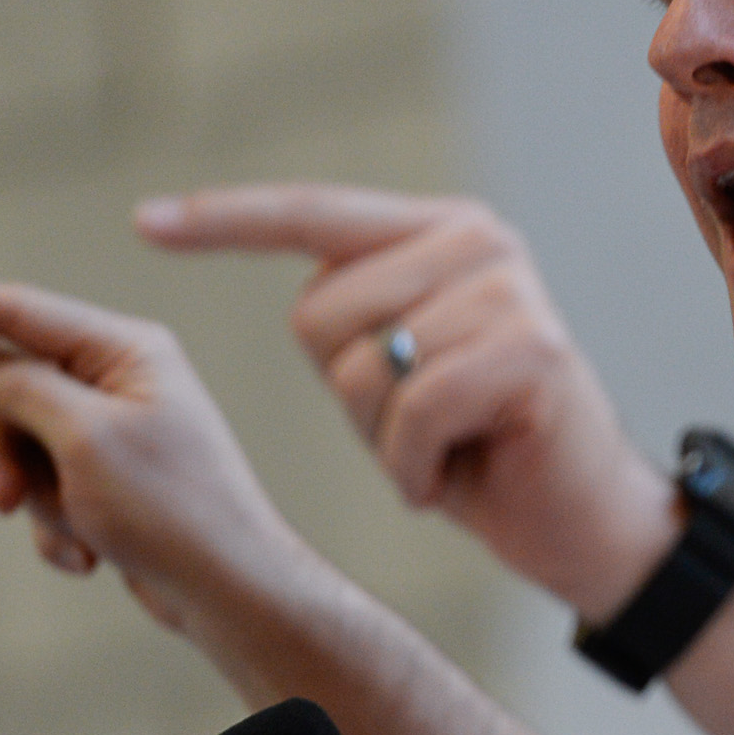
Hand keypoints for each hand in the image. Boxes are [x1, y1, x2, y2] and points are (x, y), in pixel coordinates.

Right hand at [0, 276, 323, 674]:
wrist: (227, 590)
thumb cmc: (172, 509)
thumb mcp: (82, 440)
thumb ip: (20, 388)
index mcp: (126, 350)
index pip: (18, 312)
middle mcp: (121, 380)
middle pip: (8, 391)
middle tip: (4, 496)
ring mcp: (113, 431)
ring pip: (18, 447)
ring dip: (33, 499)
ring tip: (75, 534)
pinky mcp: (108, 480)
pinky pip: (46, 490)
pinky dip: (57, 527)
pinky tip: (91, 558)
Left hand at [135, 185, 675, 618]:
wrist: (587, 521)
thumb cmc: (482, 451)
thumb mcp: (406, 368)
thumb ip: (360, 316)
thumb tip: (297, 301)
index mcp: (442, 231)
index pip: (314, 214)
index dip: (227, 222)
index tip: (145, 222)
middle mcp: (479, 241)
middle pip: (321, 315)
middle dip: (348, 394)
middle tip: (419, 428)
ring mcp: (509, 291)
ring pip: (361, 369)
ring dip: (385, 438)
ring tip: (447, 448)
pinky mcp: (530, 350)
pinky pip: (412, 412)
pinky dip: (415, 468)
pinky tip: (452, 476)